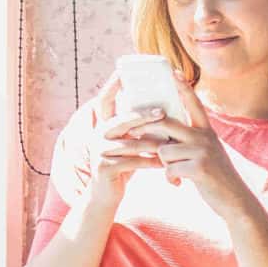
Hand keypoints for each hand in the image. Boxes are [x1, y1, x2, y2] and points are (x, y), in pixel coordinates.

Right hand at [82, 71, 165, 204]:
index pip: (105, 101)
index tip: (122, 72)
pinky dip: (149, 162)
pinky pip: (131, 162)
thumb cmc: (123, 165)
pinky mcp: (104, 168)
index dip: (111, 86)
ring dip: (151, 142)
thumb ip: (137, 128)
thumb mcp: (128, 143)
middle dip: (141, 116)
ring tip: (169, 141)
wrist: (106, 194)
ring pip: (129, 143)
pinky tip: (163, 163)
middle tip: (161, 112)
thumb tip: (161, 107)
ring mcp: (99, 152)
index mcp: (104, 126)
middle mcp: (98, 135)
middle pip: (120, 121)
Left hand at [142, 81, 250, 209]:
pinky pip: (169, 169)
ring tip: (175, 172)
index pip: (193, 104)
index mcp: (207, 131)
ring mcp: (203, 151)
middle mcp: (205, 137)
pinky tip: (178, 183)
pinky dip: (170, 178)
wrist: (235, 200)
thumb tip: (163, 134)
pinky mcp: (200, 168)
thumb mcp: (207, 153)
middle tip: (134, 133)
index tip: (173, 71)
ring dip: (164, 164)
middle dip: (147, 130)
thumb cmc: (215, 177)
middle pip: (166, 123)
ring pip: (164, 150)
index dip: (183, 87)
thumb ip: (189, 140)